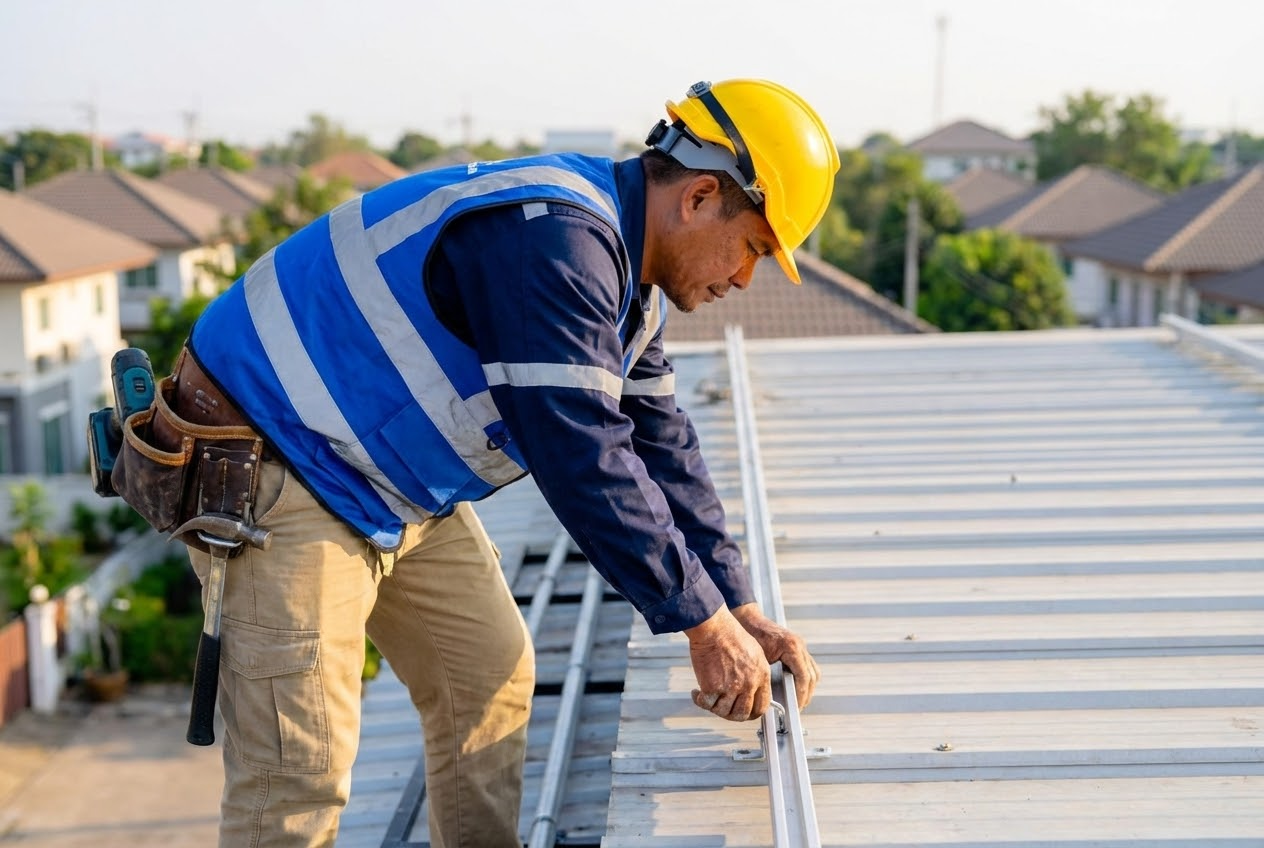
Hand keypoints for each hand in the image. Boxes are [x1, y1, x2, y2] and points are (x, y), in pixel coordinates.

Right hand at [684, 606, 770, 720]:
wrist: (714, 627)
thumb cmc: (731, 634)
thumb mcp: (755, 653)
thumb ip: (757, 674)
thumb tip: (753, 689)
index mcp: (762, 675)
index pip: (761, 707)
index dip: (751, 713)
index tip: (743, 713)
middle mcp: (748, 684)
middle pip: (742, 714)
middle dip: (732, 715)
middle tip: (723, 709)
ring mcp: (731, 687)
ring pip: (723, 712)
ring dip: (714, 709)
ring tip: (708, 700)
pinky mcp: (713, 686)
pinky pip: (706, 704)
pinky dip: (699, 701)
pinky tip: (696, 694)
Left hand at [730, 603, 820, 709]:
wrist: (747, 618)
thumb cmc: (750, 635)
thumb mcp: (758, 658)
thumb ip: (768, 676)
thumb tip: (772, 697)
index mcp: (791, 647)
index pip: (804, 676)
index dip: (801, 695)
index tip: (795, 706)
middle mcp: (799, 645)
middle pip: (812, 676)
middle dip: (806, 694)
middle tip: (797, 708)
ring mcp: (800, 645)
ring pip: (813, 672)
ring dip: (808, 688)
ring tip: (799, 701)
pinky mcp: (797, 648)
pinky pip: (808, 666)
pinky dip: (805, 679)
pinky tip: (797, 688)